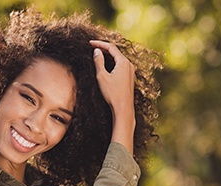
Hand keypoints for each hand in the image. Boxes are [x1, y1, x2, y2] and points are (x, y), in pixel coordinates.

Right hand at [89, 40, 135, 154]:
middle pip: (115, 52)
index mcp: (123, 62)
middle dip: (104, 49)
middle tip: (92, 48)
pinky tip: (106, 66)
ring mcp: (131, 72)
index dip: (100, 43)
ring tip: (97, 55)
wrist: (123, 108)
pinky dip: (112, 63)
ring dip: (108, 56)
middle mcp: (129, 65)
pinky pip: (120, 65)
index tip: (90, 43)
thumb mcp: (102, 76)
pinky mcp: (130, 78)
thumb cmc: (113, 94)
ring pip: (118, 59)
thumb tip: (97, 51)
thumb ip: (99, 62)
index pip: (111, 47)